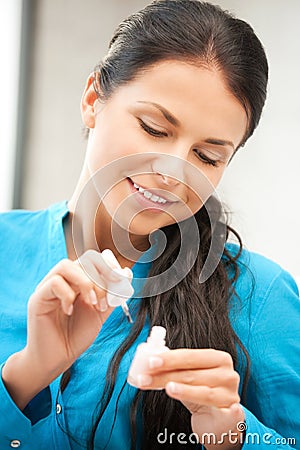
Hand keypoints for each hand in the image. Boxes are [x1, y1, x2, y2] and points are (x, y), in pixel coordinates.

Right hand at [24, 249, 129, 376]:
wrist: (57, 359)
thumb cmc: (76, 336)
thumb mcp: (101, 313)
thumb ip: (113, 294)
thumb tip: (126, 273)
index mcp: (78, 281)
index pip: (93, 259)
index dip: (108, 263)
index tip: (119, 278)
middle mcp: (64, 280)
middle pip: (83, 260)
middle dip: (100, 275)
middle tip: (106, 296)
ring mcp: (49, 287)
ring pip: (66, 266)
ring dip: (86, 283)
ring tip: (92, 303)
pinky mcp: (38, 298)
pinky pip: (54, 283)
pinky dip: (68, 295)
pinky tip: (70, 311)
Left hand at [137, 348, 244, 448]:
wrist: (218, 420)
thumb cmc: (201, 392)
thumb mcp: (190, 377)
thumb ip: (175, 368)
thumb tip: (149, 362)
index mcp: (218, 358)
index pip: (190, 356)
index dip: (169, 358)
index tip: (150, 362)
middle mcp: (227, 374)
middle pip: (191, 374)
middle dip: (165, 375)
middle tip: (145, 377)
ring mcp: (230, 395)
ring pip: (203, 393)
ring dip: (182, 390)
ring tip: (167, 388)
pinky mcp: (233, 416)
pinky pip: (231, 415)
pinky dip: (232, 413)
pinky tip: (231, 411)